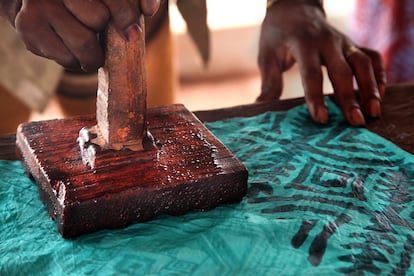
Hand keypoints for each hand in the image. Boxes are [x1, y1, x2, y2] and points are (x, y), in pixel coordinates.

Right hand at [2, 0, 159, 71]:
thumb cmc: (83, 2)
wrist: (36, 3)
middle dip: (106, 34)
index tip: (132, 33)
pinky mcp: (28, 27)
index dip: (126, 14)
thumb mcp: (106, 0)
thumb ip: (132, 1)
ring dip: (94, 55)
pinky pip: (67, 58)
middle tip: (100, 33)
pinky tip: (71, 49)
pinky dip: (75, 61)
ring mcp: (39, 4)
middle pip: (98, 19)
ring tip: (91, 49)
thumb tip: (150, 9)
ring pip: (84, 43)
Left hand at [257, 1, 385, 125]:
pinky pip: (372, 56)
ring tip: (374, 112)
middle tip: (356, 122)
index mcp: (302, 44)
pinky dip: (380, 74)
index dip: (315, 97)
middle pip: (342, 71)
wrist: (295, 9)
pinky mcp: (353, 43)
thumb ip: (269, 81)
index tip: (321, 119)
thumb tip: (260, 108)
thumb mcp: (267, 55)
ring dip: (370, 88)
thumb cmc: (278, 36)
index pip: (311, 73)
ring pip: (363, 63)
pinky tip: (380, 94)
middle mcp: (327, 41)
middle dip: (350, 98)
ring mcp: (343, 41)